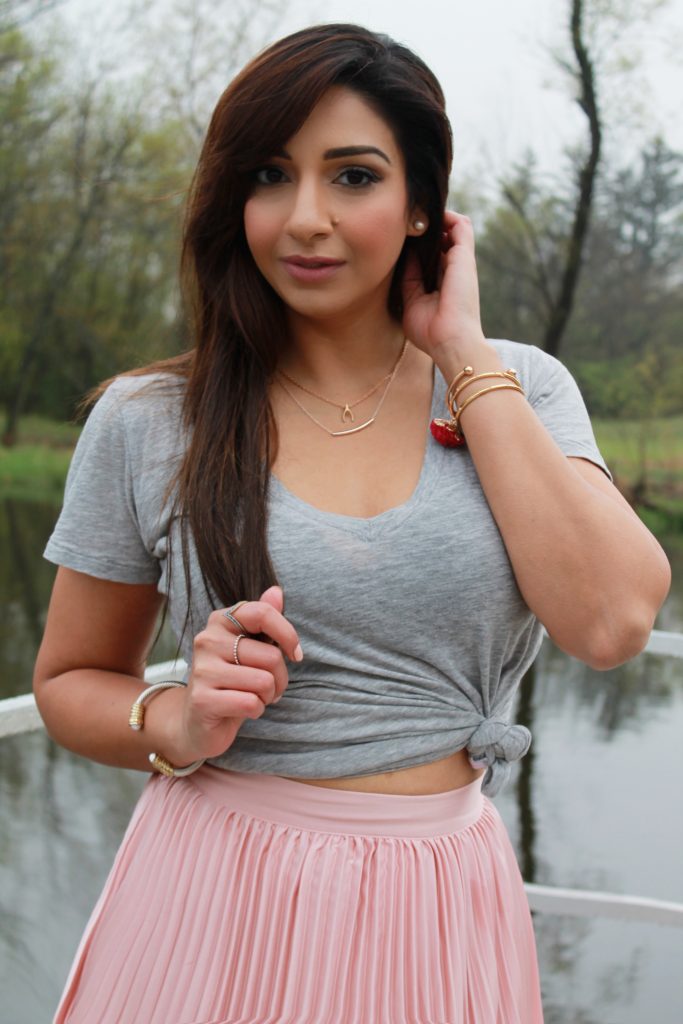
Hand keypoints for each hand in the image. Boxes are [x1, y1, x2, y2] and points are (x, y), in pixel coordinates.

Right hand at [166, 585, 301, 763]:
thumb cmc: (231, 681)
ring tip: (254, 697)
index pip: (262, 613)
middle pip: (271, 656)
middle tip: (269, 688)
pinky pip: (251, 703)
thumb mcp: (250, 648)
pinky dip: (256, 710)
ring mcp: (202, 669)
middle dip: (280, 679)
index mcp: (220, 621)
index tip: (295, 654)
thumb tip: (276, 591)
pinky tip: (242, 710)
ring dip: (268, 697)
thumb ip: (263, 619)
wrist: (197, 722)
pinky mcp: (202, 699)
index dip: (288, 634)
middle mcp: (207, 640)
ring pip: (264, 682)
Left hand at [402, 211, 488, 363]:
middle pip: (442, 238)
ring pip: (453, 227)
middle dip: (425, 228)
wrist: (450, 341)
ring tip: (416, 214)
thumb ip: (409, 278)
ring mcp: (460, 262)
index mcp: (442, 281)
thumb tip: (404, 254)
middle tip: (404, 220)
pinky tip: (427, 214)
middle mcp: (453, 269)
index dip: (418, 242)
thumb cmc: (431, 332)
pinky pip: (461, 225)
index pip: (432, 254)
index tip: (400, 235)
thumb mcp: (412, 301)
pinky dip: (447, 215)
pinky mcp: (465, 256)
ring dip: (436, 219)